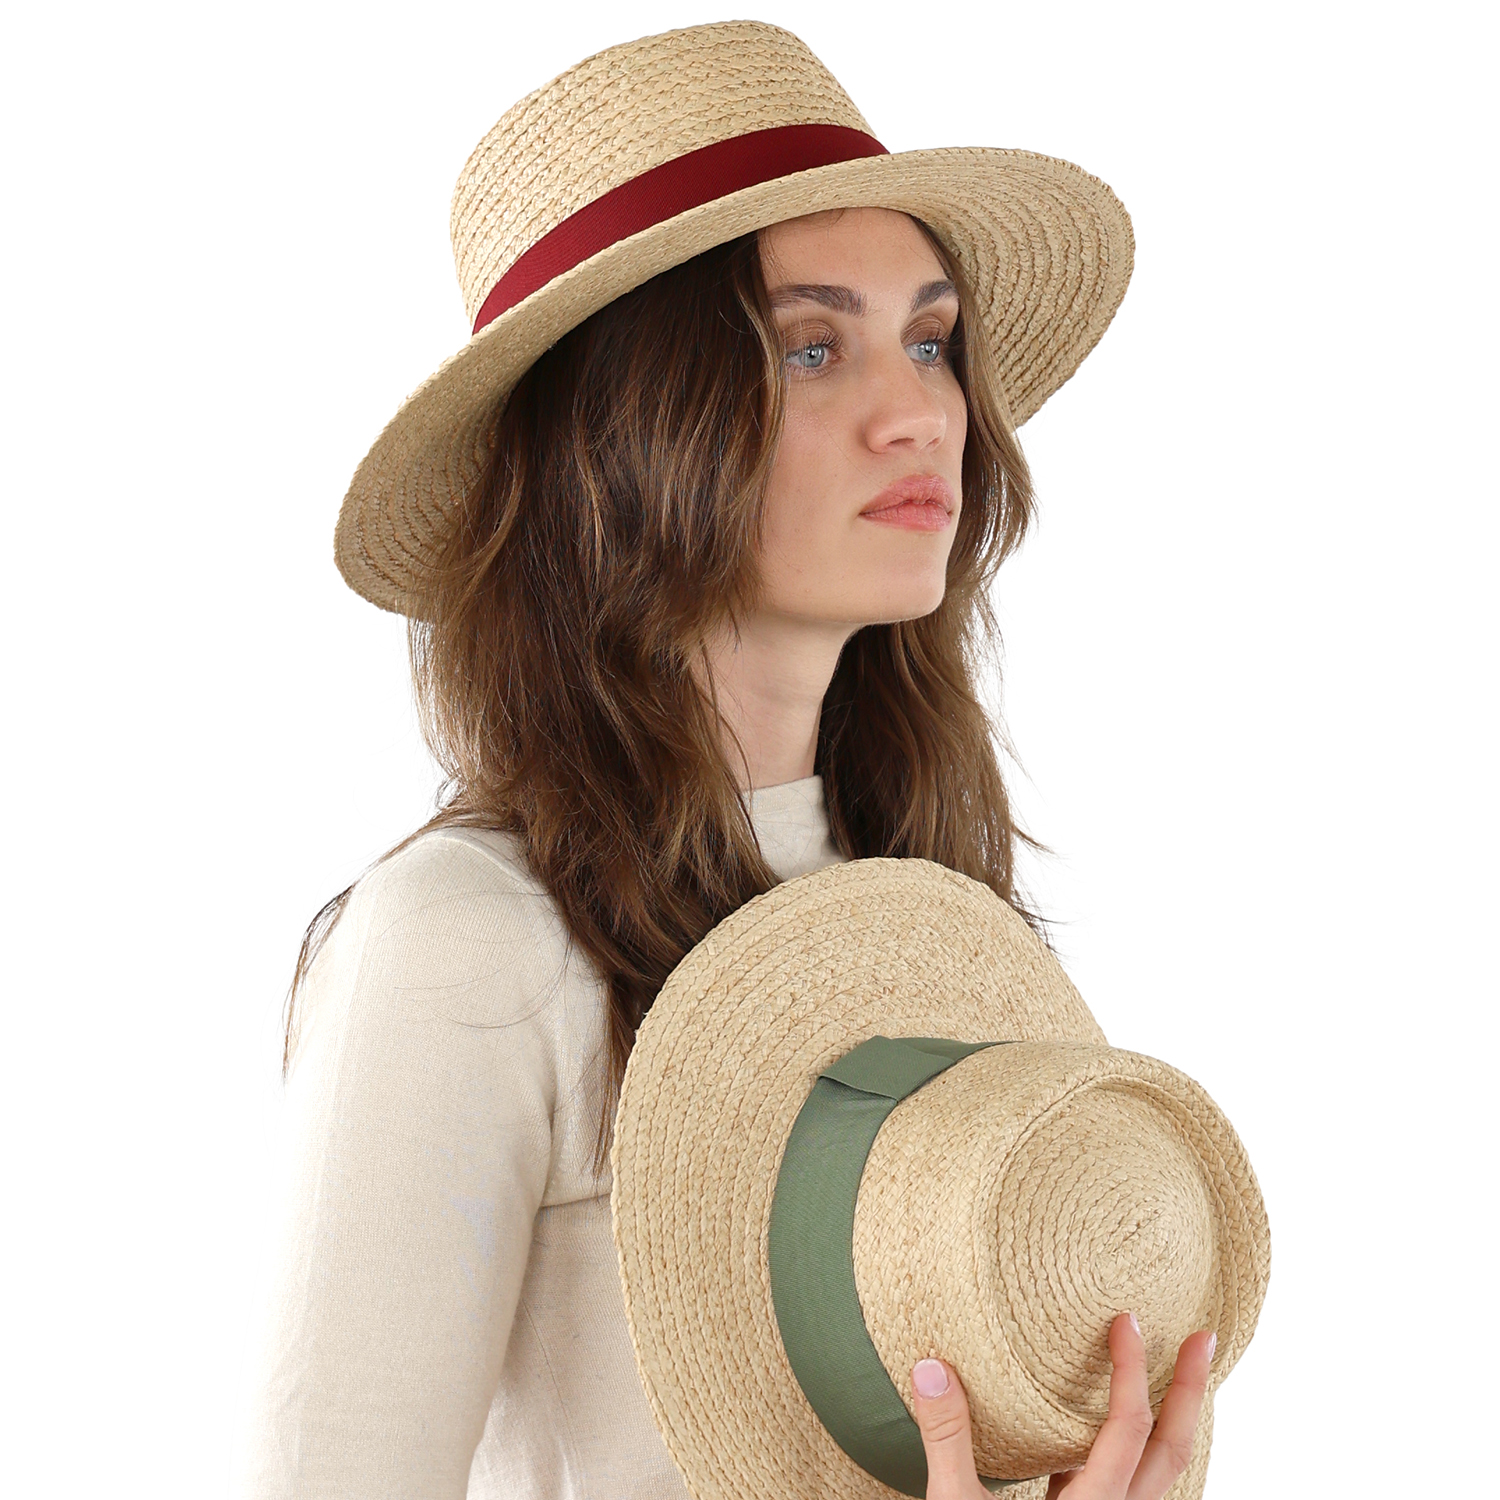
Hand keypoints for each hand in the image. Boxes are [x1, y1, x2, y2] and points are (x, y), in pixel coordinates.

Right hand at [910, 1313, 1215, 1499]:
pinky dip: (1136, 1452)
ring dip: (1172, 1423)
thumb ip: (950, 1440)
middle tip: (1205, 1339)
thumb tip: (932, 1366)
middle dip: (1192, 1394)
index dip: (1133, 1371)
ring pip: (1159, 1477)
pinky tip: (1111, 1435)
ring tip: (1176, 1378)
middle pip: (1170, 1453)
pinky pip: (1130, 1489)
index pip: (1129, 1429)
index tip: (1128, 1321)